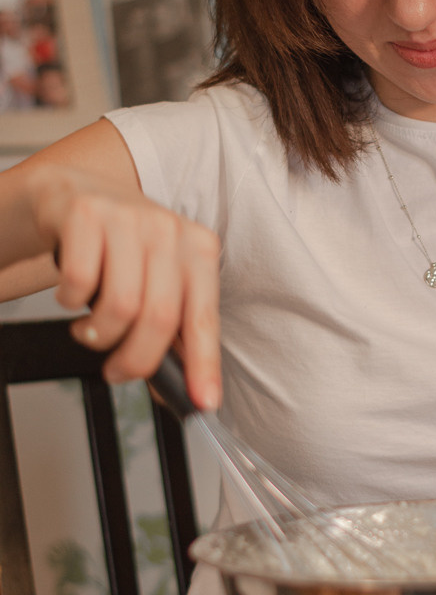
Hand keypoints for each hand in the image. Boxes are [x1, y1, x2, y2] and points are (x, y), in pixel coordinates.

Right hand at [30, 164, 221, 410]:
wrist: (74, 193)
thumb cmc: (121, 248)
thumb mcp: (157, 280)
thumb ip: (173, 330)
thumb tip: (184, 389)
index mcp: (199, 250)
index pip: (204, 318)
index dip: (204, 365)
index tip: (203, 401)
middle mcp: (170, 230)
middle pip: (160, 318)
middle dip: (135, 360)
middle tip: (117, 371)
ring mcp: (129, 218)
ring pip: (120, 305)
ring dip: (98, 335)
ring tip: (91, 331)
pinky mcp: (87, 214)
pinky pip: (79, 282)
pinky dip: (71, 303)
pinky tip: (74, 296)